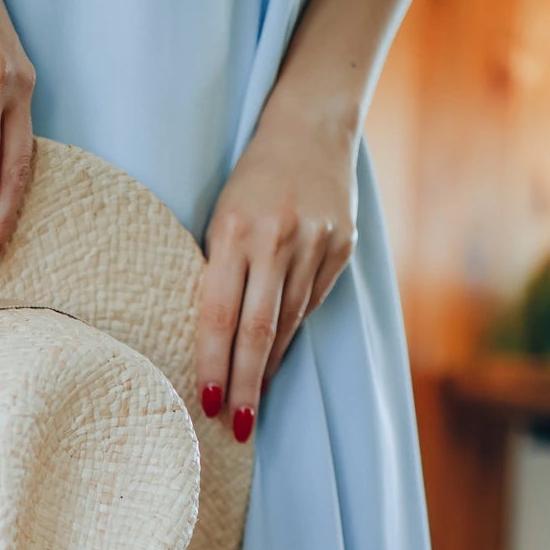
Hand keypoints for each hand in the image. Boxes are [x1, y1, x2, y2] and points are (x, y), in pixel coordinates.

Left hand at [198, 97, 358, 440]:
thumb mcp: (223, 213)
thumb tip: (214, 339)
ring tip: (252, 402)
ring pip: (287, 323)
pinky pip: (310, 304)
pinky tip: (275, 360)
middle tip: (237, 427)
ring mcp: (315, 245)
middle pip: (257, 331)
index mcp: (235, 230)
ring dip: (268, 368)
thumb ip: (220, 268)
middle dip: (245, 384)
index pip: (220, 313)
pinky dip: (290, 336)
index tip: (208, 404)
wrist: (312, 122)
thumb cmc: (251, 175)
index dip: (213, 363)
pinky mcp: (340, 248)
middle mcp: (277, 239)